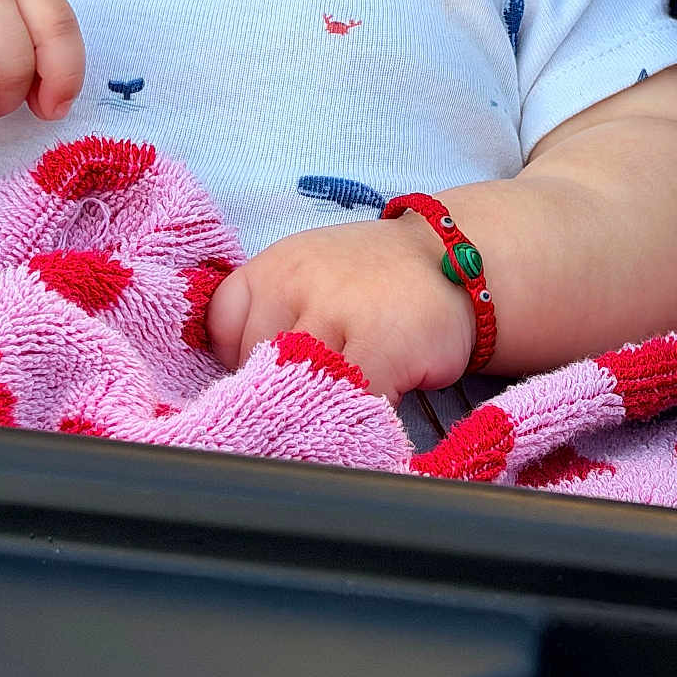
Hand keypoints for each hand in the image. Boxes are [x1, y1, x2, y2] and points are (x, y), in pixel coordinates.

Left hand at [205, 214, 476, 405]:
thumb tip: (237, 386)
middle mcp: (297, 282)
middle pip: (254, 368)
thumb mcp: (309, 277)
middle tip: (315, 389)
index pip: (220, 332)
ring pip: (296, 390)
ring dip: (317, 409)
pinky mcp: (383, 345)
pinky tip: (377, 403)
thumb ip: (269, 317)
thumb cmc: (374, 279)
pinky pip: (348, 404)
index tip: (271, 370)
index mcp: (273, 268)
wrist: (457, 257)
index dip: (241, 361)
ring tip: (342, 400)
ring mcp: (339, 311)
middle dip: (281, 390)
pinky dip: (357, 418)